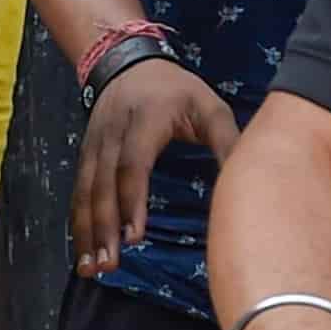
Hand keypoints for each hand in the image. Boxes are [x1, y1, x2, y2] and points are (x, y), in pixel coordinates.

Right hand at [72, 57, 238, 278]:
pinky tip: (82, 251)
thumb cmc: (177, 90)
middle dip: (103, 228)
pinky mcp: (85, 155)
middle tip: (109, 265)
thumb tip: (252, 175)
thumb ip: (227, 141)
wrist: (127, 60)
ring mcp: (93, 145)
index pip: (132, 166)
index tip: (135, 237)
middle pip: (102, 185)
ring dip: (85, 232)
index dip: (131, 202)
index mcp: (146, 122)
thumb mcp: (209, 107)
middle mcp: (112, 134)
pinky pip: (78, 192)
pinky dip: (78, 222)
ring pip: (85, 192)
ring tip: (91, 268)